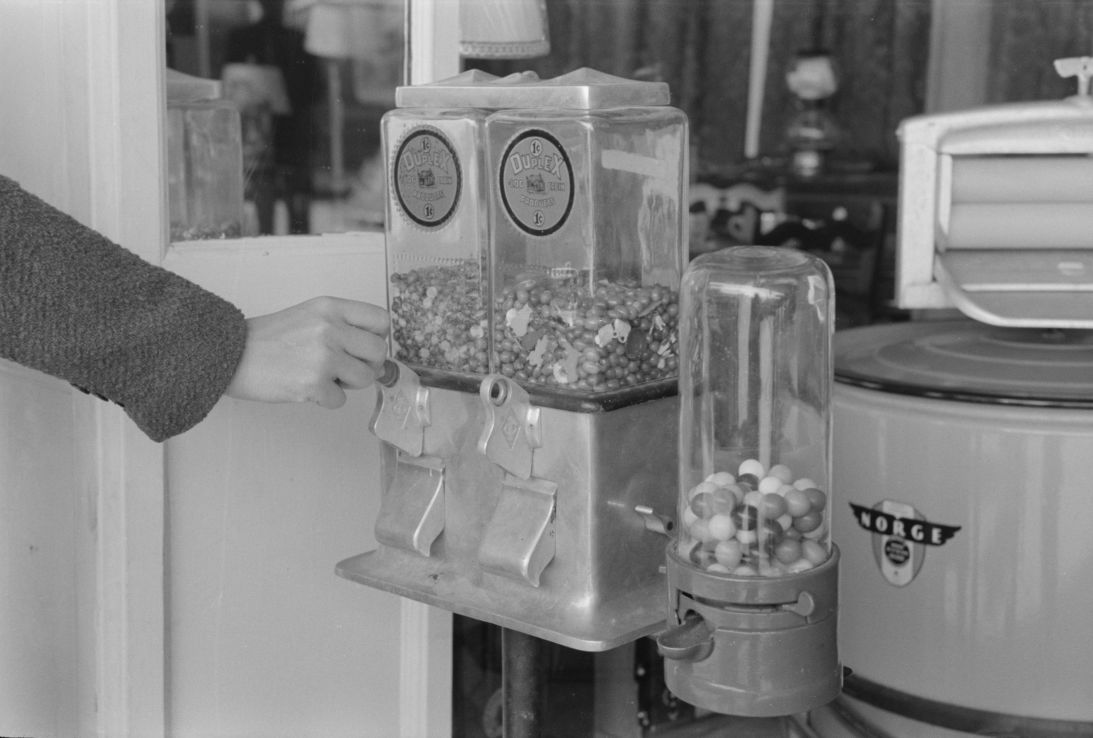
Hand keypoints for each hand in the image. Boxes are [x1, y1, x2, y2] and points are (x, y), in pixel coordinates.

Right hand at [226, 296, 390, 408]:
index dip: (378, 337)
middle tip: (346, 368)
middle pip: (378, 352)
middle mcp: (330, 329)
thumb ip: (342, 326)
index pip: (381, 320)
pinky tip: (305, 387)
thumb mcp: (309, 315)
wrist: (230, 354)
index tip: (364, 346)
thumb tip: (375, 352)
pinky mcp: (313, 384)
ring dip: (348, 384)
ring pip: (365, 379)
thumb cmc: (267, 338)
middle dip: (367, 365)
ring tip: (322, 377)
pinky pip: (340, 400)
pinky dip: (325, 399)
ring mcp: (323, 357)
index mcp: (331, 308)